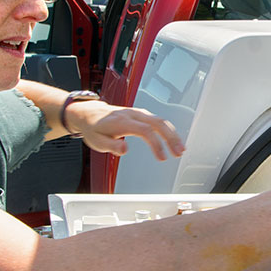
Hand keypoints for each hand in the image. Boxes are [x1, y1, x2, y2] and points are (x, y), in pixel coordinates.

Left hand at [69, 101, 184, 160]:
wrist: (89, 113)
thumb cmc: (94, 128)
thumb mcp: (97, 141)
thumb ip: (111, 146)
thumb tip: (125, 149)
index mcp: (122, 121)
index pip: (145, 131)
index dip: (156, 144)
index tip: (162, 157)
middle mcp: (133, 114)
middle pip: (158, 123)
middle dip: (171, 137)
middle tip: (179, 152)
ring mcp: (138, 112)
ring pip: (160, 120)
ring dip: (172, 134)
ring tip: (180, 149)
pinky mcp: (141, 114)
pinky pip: (158, 120)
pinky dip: (168, 130)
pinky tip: (173, 139)